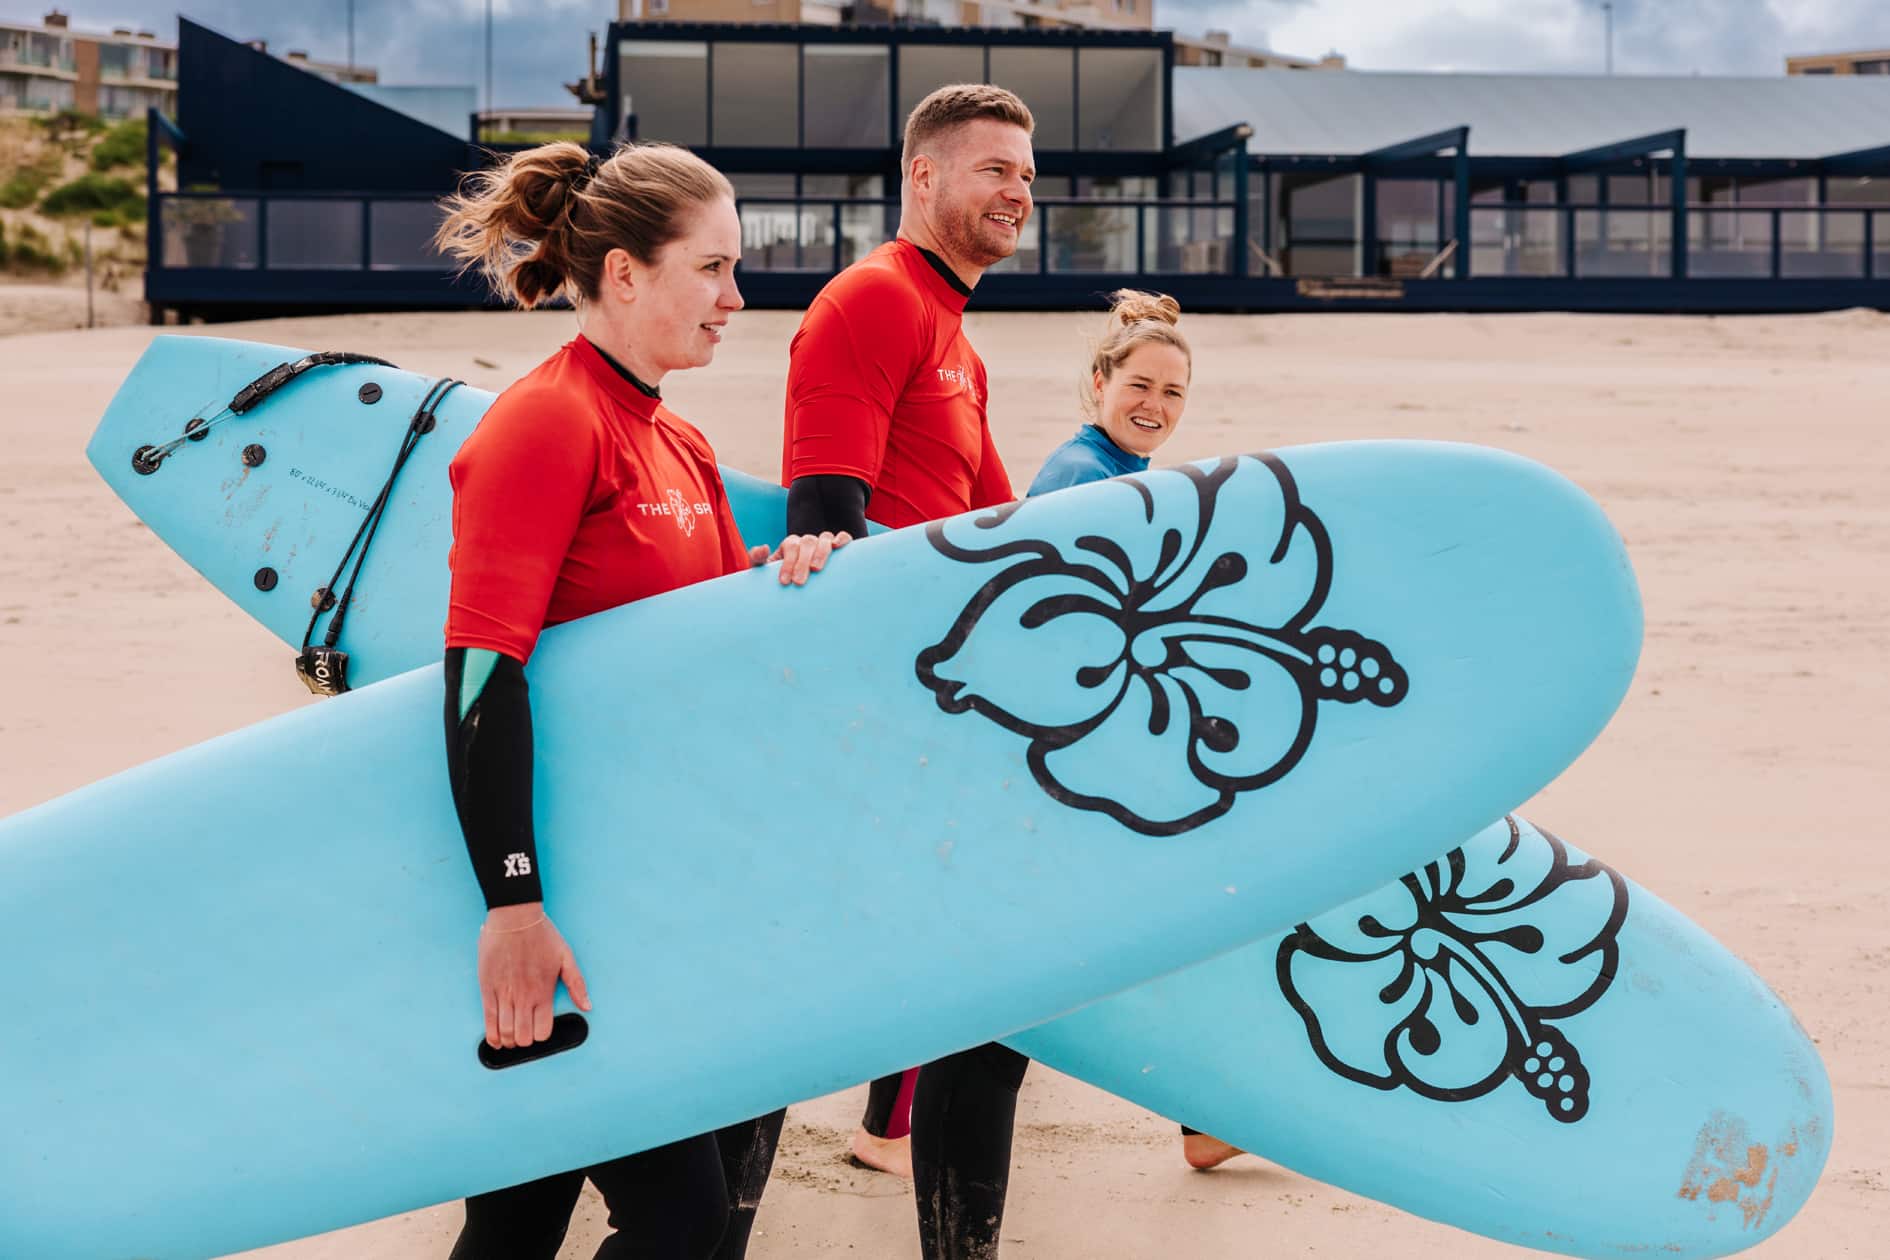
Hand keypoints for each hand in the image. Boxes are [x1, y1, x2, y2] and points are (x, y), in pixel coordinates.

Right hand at [478, 902, 590, 1048]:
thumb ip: (577, 984)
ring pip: (505, 1032)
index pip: (542, 1031)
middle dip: (524, 1041)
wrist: (514, 917)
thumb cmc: (542, 934)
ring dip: (508, 1040)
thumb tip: (588, 1006)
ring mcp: (504, 994)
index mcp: (544, 992)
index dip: (541, 1036)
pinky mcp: (488, 989)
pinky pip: (488, 1020)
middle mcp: (523, 997)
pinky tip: (495, 1039)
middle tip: (524, 1035)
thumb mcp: (566, 957)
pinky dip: (491, 1035)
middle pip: (523, 1037)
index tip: (539, 1030)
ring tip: (511, 1037)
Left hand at [748, 531, 850, 585]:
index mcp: (791, 545)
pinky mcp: (838, 548)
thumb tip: (764, 547)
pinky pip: (843, 537)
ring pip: (824, 539)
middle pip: (807, 543)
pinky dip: (842, 539)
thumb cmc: (781, 579)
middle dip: (802, 562)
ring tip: (816, 569)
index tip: (785, 582)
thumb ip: (757, 558)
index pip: (790, 547)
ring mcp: (824, 544)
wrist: (796, 587)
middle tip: (798, 582)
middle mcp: (808, 542)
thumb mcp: (764, 569)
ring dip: (821, 552)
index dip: (787, 563)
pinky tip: (838, 547)